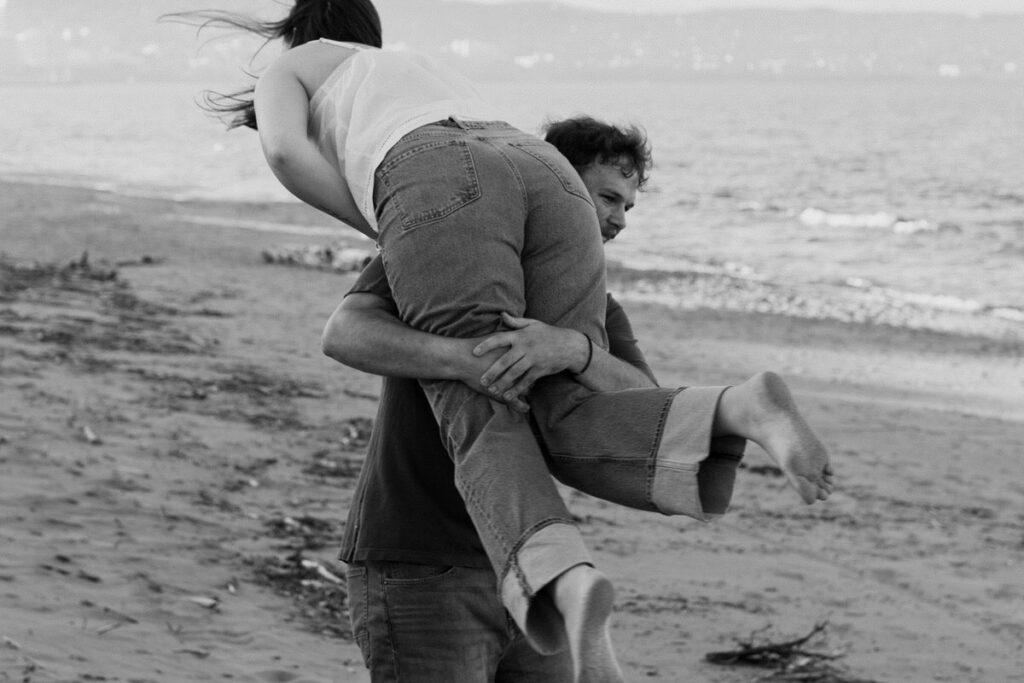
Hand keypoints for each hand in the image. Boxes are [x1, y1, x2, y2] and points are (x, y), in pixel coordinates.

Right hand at [454, 337, 530, 412]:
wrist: (461, 358)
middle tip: (535, 376)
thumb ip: (507, 333)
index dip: (536, 363)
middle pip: (532, 375)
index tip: (537, 363)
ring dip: (527, 390)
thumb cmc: (477, 347)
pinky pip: (514, 401)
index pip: (533, 361)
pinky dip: (521, 407)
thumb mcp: (495, 337)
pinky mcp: (499, 392)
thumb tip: (515, 327)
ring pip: (525, 389)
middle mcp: (515, 369)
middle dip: (534, 376)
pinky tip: (525, 409)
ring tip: (528, 391)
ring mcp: (507, 382)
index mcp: (515, 355)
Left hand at [472, 312, 587, 402]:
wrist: (570, 345)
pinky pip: (526, 381)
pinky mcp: (540, 370)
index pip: (499, 339)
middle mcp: (526, 347)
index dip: (486, 345)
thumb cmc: (549, 333)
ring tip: (492, 390)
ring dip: (502, 383)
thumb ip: (516, 321)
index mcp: (521, 335)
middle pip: (505, 361)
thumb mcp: (533, 324)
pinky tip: (507, 396)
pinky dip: (516, 389)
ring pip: (514, 373)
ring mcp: (533, 359)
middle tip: (481, 380)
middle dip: (492, 372)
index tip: (474, 352)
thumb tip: (501, 314)